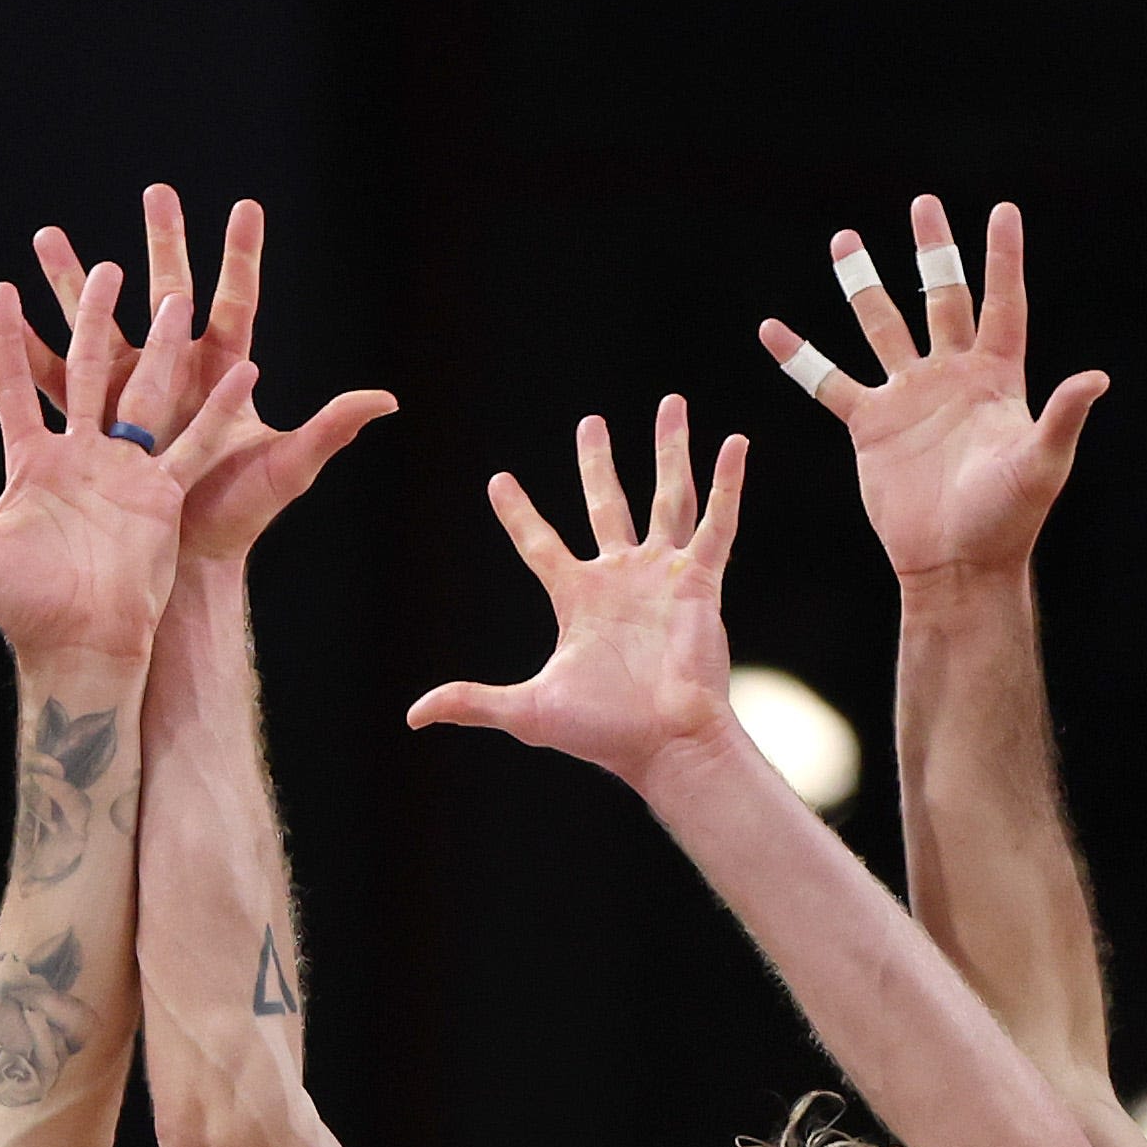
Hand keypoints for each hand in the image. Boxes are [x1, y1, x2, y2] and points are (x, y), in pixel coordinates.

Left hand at [0, 269, 185, 662]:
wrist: (79, 645)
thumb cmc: (19, 608)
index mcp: (31, 462)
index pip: (15, 385)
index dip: (7, 340)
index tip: (1, 290)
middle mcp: (79, 457)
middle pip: (88, 370)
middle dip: (93, 319)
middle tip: (105, 270)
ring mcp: (122, 472)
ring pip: (143, 394)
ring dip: (157, 348)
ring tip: (172, 298)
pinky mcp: (161, 494)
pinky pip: (192, 443)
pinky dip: (215, 410)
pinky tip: (243, 369)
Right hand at [20, 188, 394, 567]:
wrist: (187, 564)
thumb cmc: (238, 518)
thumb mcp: (286, 470)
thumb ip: (328, 430)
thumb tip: (385, 398)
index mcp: (222, 373)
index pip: (234, 301)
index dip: (239, 256)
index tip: (245, 206)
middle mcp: (175, 372)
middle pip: (168, 293)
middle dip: (162, 242)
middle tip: (158, 190)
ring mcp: (129, 392)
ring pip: (99, 322)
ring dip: (76, 281)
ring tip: (48, 235)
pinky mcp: (90, 421)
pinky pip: (54, 378)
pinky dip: (33, 347)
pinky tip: (11, 313)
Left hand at [410, 396, 749, 790]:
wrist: (665, 743)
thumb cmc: (603, 732)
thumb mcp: (528, 711)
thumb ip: (473, 701)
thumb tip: (413, 715)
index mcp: (578, 599)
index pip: (539, 544)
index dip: (518, 513)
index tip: (497, 480)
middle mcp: (621, 578)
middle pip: (606, 503)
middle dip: (598, 462)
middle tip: (590, 422)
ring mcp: (663, 575)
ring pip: (666, 497)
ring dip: (669, 450)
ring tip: (671, 404)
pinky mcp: (700, 581)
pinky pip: (717, 523)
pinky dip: (727, 484)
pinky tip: (734, 443)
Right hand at [759, 195, 1104, 584]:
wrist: (955, 565)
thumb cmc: (1009, 519)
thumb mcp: (1042, 464)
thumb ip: (1062, 416)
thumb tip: (1097, 377)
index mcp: (997, 378)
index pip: (1002, 305)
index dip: (1003, 260)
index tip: (1003, 211)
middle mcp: (952, 377)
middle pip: (940, 299)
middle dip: (931, 254)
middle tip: (923, 205)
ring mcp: (908, 397)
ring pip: (882, 327)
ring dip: (864, 285)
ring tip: (845, 241)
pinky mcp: (870, 426)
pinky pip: (829, 383)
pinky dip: (801, 358)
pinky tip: (772, 329)